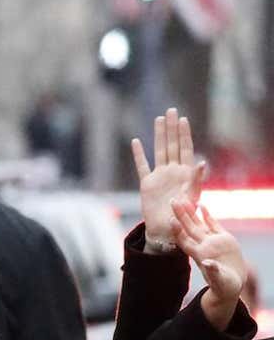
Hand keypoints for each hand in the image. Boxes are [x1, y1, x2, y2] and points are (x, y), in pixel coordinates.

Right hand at [131, 108, 206, 250]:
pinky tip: (137, 142)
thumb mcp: (193, 196)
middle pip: (172, 145)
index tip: (183, 119)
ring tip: (159, 119)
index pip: (185, 148)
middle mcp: (173, 171)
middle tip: (171, 111)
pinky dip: (139, 154)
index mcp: (186, 172)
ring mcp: (160, 176)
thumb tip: (202, 163)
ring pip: (159, 151)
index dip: (184, 134)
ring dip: (159, 135)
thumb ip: (197, 179)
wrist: (167, 228)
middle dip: (172, 128)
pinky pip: (142, 166)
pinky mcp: (147, 184)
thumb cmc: (183, 215)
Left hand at [174, 198, 246, 329]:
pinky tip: (201, 205)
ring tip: (183, 199)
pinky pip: (213, 224)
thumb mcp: (219, 280)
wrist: (231, 283)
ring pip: (199, 223)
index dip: (177, 231)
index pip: (184, 241)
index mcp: (199, 255)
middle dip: (180, 215)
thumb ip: (213, 271)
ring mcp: (212, 241)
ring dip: (191, 212)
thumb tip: (206, 264)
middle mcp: (203, 246)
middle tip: (172, 201)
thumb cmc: (224, 285)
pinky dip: (207, 215)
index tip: (170, 220)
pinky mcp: (223, 239)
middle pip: (188, 228)